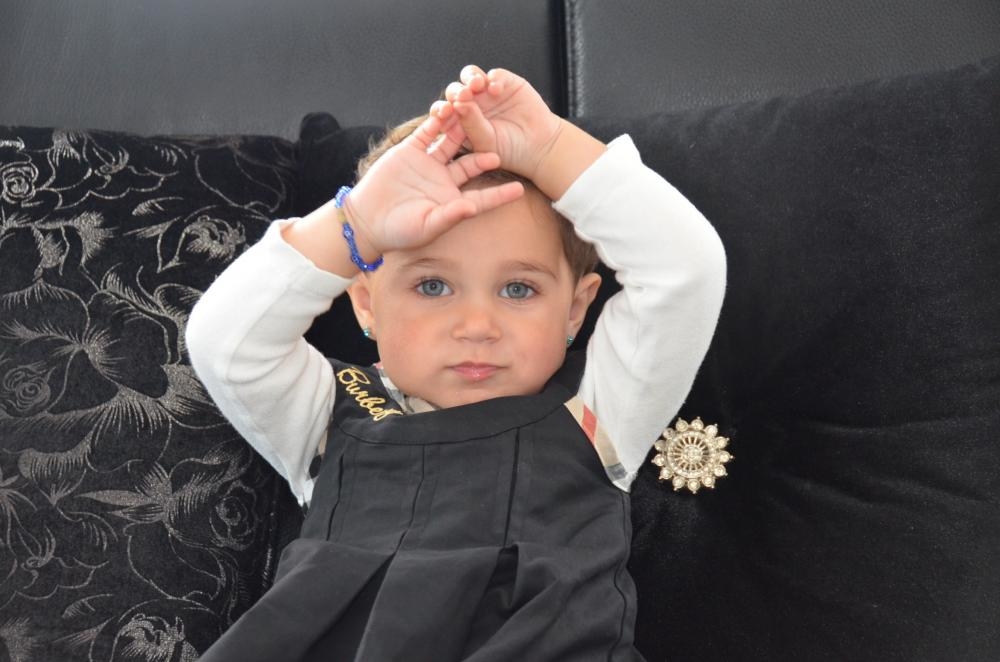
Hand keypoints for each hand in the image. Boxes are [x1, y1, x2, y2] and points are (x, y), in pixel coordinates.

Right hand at [346, 113, 523, 256]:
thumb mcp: (426, 226)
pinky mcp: (410, 151)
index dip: (500, 194)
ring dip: (462, 130)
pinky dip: (436, 122)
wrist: (367, 220)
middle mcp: (445, 179)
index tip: (519, 190)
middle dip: (483, 155)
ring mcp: (428, 163)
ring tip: (476, 119)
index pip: (482, 197)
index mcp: (453, 200)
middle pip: (470, 163)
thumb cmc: (399, 232)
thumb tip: (471, 208)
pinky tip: (447, 110)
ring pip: (450, 142)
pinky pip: (426, 133)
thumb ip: (449, 216)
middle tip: (497, 149)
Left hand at [433, 65, 563, 181]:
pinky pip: (495, 75)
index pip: (444, 111)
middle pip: (455, 90)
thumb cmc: (508, 150)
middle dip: (456, 92)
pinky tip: (495, 90)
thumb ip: (471, 123)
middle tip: (462, 96)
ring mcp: (487, 92)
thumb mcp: (486, 141)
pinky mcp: (505, 82)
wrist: (539, 147)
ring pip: (470, 76)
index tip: (443, 112)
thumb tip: (457, 103)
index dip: (441, 109)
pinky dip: (493, 79)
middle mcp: (471, 103)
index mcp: (461, 120)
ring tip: (477, 85)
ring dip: (471, 78)